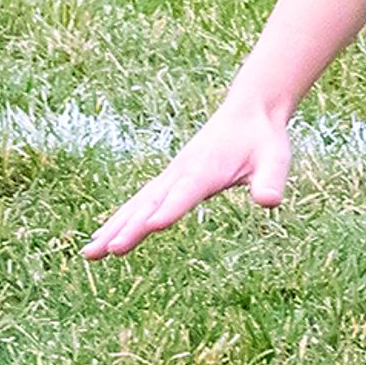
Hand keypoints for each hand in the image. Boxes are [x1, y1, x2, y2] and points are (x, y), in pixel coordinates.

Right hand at [85, 91, 293, 260]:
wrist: (249, 111)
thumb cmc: (264, 139)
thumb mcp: (276, 158)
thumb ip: (271, 180)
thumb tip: (270, 201)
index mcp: (207, 170)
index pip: (186, 193)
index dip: (170, 209)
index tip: (152, 226)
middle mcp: (182, 172)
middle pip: (151, 203)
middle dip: (129, 227)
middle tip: (107, 251)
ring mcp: (171, 175)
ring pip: (138, 204)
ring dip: (114, 227)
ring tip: (90, 253)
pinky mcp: (169, 179)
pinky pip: (140, 202)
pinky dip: (120, 219)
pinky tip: (103, 238)